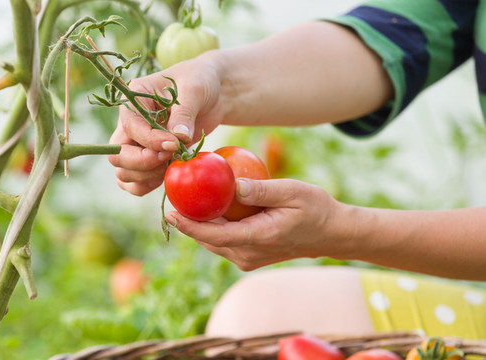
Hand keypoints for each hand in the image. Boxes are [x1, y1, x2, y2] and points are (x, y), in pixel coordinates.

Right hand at [108, 53, 232, 195]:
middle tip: (170, 157)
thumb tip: (178, 137)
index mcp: (133, 100)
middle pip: (118, 154)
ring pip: (123, 172)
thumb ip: (184, 113)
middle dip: (143, 163)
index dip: (151, 141)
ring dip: (145, 176)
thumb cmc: (200, 81)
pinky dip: (147, 185)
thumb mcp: (194, 90)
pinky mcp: (148, 158)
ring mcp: (136, 143)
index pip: (130, 128)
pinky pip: (133, 182)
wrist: (212, 93)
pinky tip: (168, 176)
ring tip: (171, 165)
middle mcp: (129, 123)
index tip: (175, 145)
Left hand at [165, 178, 345, 269]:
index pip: (214, 235)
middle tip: (170, 198)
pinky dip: (212, 226)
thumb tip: (232, 184)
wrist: (332, 234)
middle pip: (207, 239)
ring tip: (181, 202)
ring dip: (198, 224)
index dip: (189, 225)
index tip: (169, 213)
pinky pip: (223, 241)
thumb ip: (262, 190)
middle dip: (187, 222)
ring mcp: (248, 258)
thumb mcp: (292, 192)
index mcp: (257, 238)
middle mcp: (248, 254)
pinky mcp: (249, 256)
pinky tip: (204, 207)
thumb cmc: (315, 208)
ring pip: (213, 242)